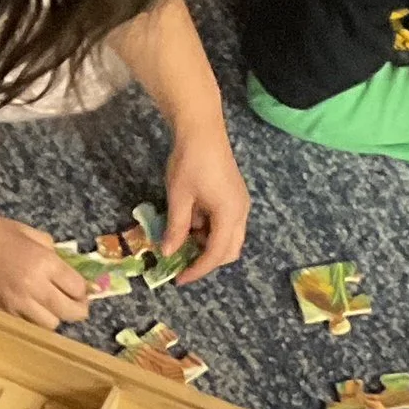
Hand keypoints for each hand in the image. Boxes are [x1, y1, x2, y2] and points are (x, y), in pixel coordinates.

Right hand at [0, 213, 93, 329]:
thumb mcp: (30, 233)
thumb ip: (52, 251)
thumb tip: (66, 267)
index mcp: (45, 263)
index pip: (77, 288)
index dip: (84, 291)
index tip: (83, 290)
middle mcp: (35, 287)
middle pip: (69, 312)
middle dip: (78, 310)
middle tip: (76, 306)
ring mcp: (18, 304)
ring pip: (50, 325)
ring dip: (55, 318)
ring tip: (52, 309)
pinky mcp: (3, 313)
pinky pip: (29, 326)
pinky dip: (35, 322)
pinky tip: (33, 312)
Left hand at [161, 131, 250, 277]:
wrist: (202, 129)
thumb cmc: (189, 162)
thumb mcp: (179, 198)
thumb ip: (176, 228)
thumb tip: (167, 253)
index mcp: (229, 215)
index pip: (215, 254)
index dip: (197, 270)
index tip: (179, 279)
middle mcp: (241, 213)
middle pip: (229, 251)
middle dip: (206, 261)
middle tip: (182, 263)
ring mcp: (240, 204)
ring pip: (228, 238)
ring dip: (207, 245)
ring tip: (182, 240)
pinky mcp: (235, 197)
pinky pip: (226, 224)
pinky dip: (210, 231)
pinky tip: (191, 221)